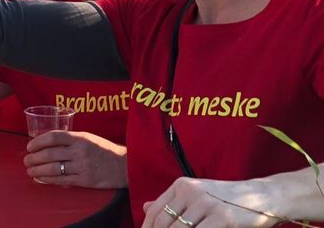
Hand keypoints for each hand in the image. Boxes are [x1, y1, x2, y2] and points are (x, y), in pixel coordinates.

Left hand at [24, 130, 127, 188]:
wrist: (125, 165)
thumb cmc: (104, 150)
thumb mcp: (88, 138)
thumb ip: (70, 139)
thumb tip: (46, 142)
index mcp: (80, 138)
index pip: (53, 136)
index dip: (38, 141)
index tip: (29, 146)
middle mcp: (80, 151)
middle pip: (50, 154)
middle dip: (34, 158)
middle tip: (26, 160)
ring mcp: (82, 166)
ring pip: (53, 169)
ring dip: (38, 170)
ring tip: (30, 171)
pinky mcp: (84, 180)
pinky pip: (62, 180)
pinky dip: (48, 180)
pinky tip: (41, 179)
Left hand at [142, 177, 281, 227]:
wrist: (264, 196)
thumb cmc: (228, 199)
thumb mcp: (198, 194)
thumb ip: (173, 202)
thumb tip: (144, 208)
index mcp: (182, 186)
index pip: (155, 211)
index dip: (147, 227)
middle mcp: (191, 191)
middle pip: (164, 223)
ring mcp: (207, 203)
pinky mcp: (223, 217)